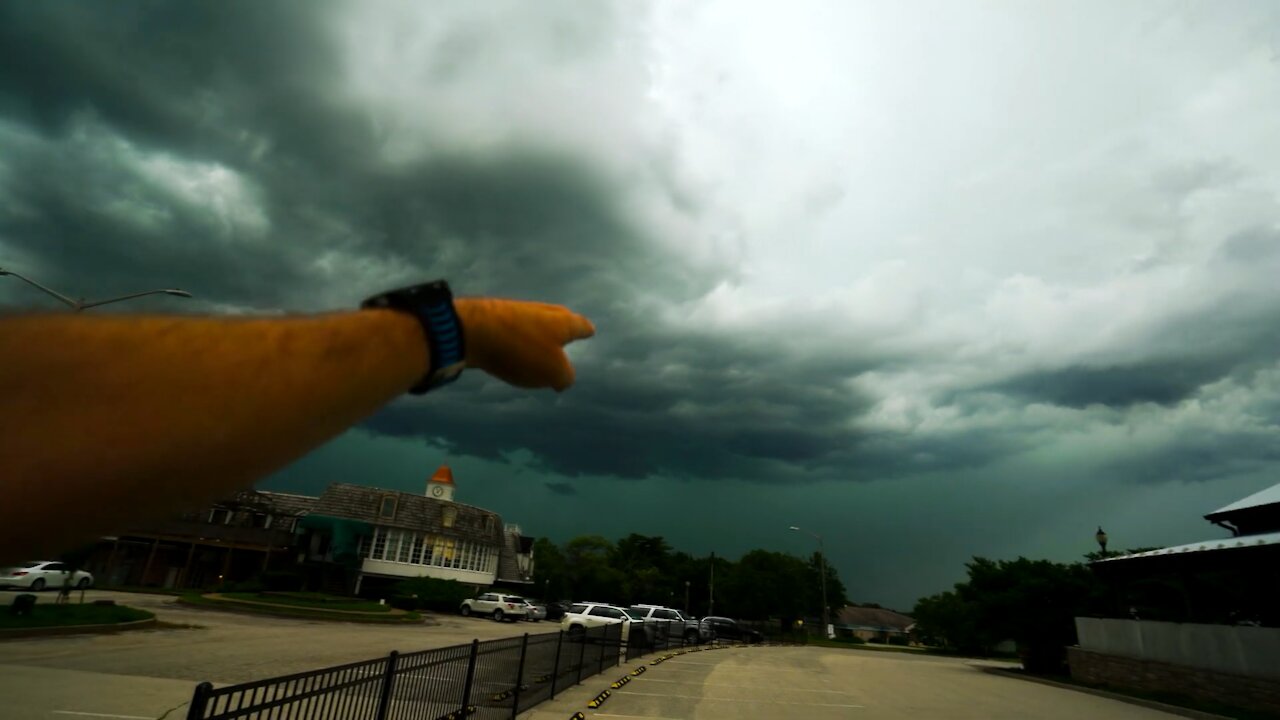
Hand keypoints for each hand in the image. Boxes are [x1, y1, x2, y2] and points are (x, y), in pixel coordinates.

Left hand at [455, 298, 594, 390]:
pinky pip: (513, 330)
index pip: (581, 326)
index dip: (585, 331)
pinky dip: (517, 340)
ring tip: (538, 352)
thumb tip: (563, 379)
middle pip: (559, 319)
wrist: (473, 330)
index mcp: (562, 322)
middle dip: (564, 329)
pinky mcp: (495, 317)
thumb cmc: (522, 351)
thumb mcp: (553, 372)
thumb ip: (565, 377)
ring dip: (538, 337)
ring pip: (535, 324)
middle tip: (567, 338)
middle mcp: (543, 312)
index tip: (589, 331)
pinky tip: (511, 352)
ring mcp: (518, 311)